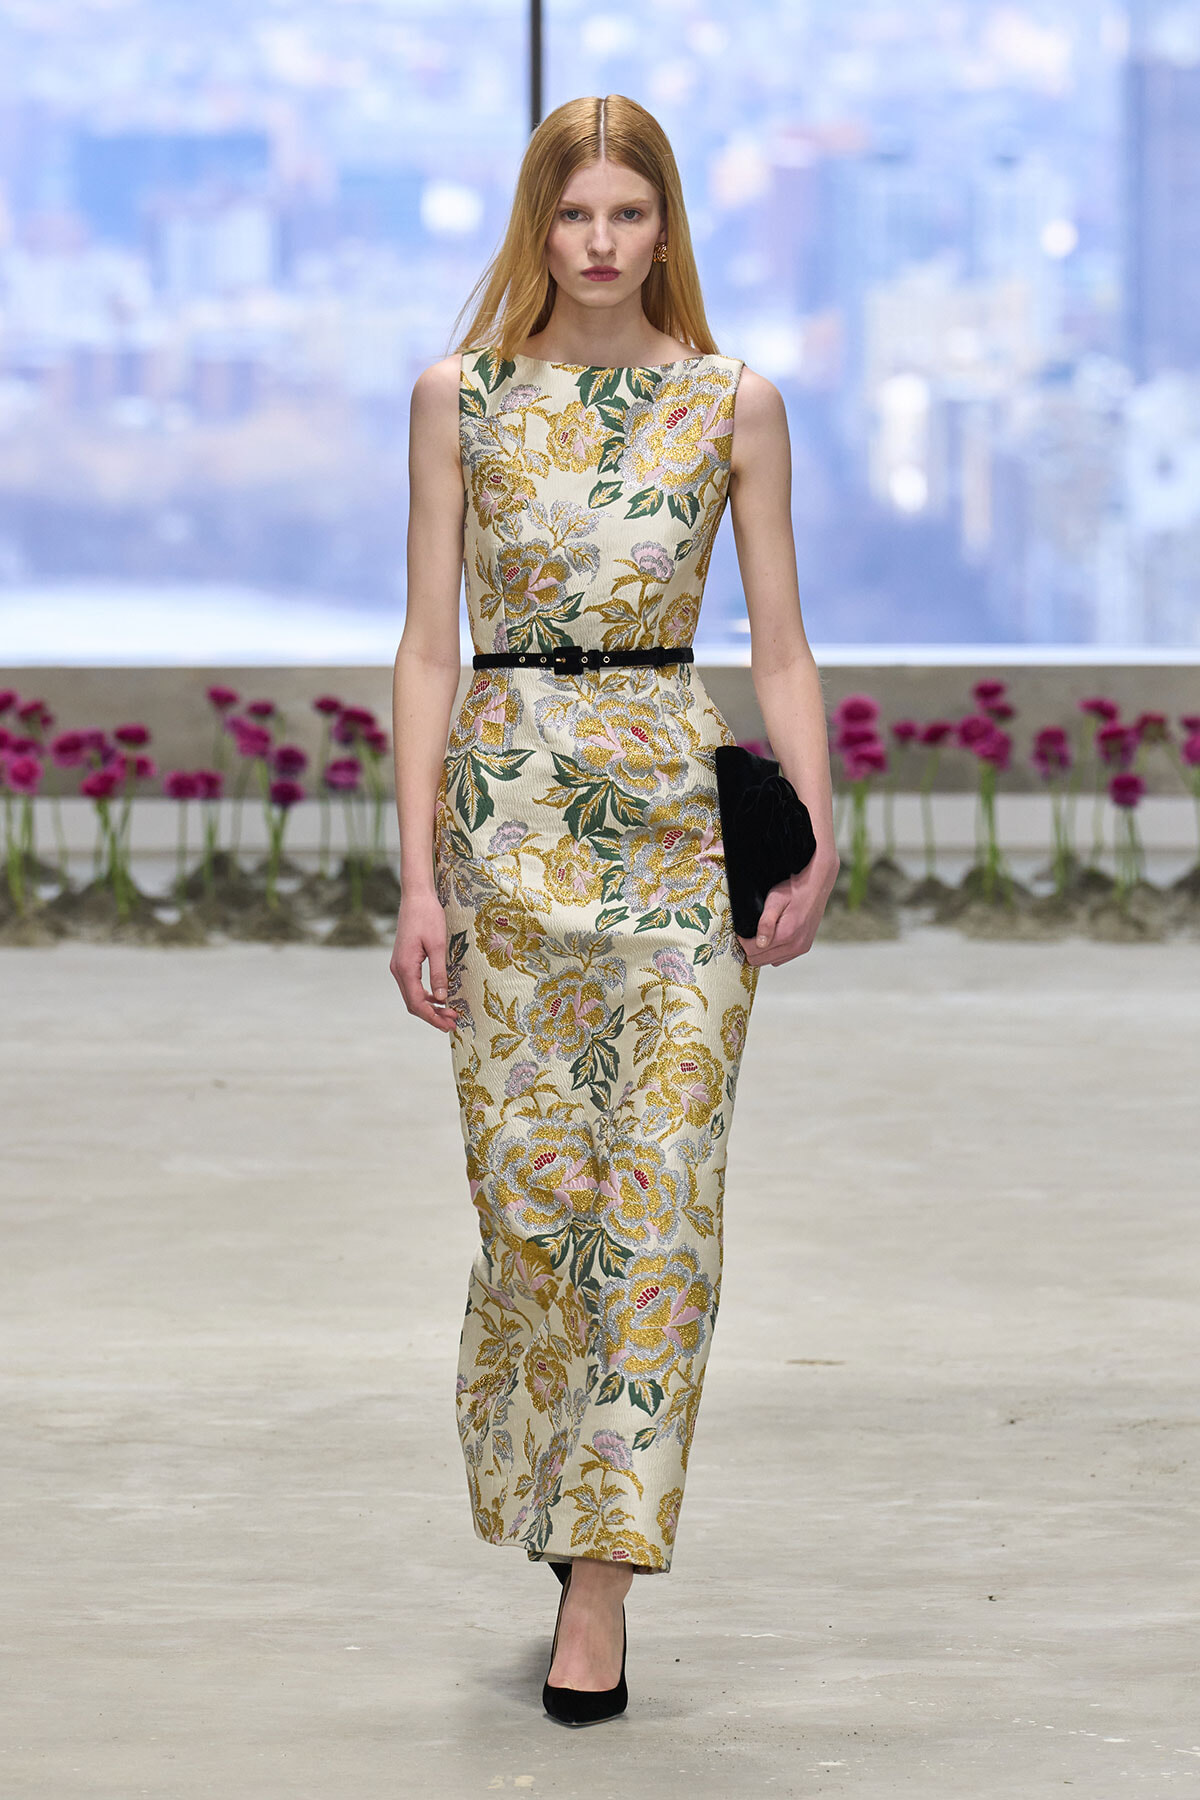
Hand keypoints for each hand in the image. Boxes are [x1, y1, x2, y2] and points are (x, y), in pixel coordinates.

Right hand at [390, 891, 459, 1031]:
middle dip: (432, 1016)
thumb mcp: (438, 945)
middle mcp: (398, 970)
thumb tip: (442, 998)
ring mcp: (399, 966)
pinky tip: (439, 998)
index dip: (433, 1017)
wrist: (416, 897)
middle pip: (413, 1003)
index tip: (450, 1024)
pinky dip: (425, 996)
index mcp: (405, 967)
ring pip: (412, 996)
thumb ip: (439, 973)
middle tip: (453, 1024)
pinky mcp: (403, 962)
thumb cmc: (428, 917)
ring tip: (449, 1014)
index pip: (417, 1002)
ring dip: (429, 1007)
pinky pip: (412, 986)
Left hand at [738, 852, 839, 966]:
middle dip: (751, 948)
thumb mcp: (775, 901)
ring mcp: (801, 948)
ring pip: (771, 961)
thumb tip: (759, 943)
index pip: (753, 951)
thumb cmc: (794, 890)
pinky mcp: (804, 947)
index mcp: (786, 935)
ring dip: (762, 952)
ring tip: (760, 936)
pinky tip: (772, 940)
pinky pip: (782, 959)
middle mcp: (795, 946)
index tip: (741, 932)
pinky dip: (774, 953)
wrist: (816, 887)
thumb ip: (766, 923)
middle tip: (748, 935)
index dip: (743, 942)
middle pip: (760, 960)